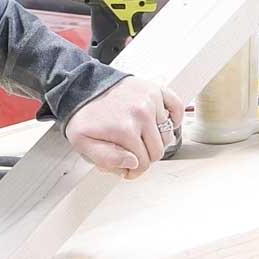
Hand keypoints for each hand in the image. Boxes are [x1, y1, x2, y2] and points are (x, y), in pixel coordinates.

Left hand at [65, 76, 184, 179]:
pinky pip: (176, 106)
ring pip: (167, 134)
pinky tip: (164, 124)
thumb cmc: (83, 114)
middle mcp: (141, 114)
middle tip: (134, 154)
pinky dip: (174, 118)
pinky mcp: (155, 90)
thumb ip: (107, 159)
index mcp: (125, 129)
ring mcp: (150, 100)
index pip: (143, 162)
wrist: (82, 87)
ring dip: (156, 140)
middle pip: (158, 150)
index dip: (135, 170)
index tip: (129, 170)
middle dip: (145, 157)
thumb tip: (133, 163)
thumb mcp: (83, 143)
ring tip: (141, 138)